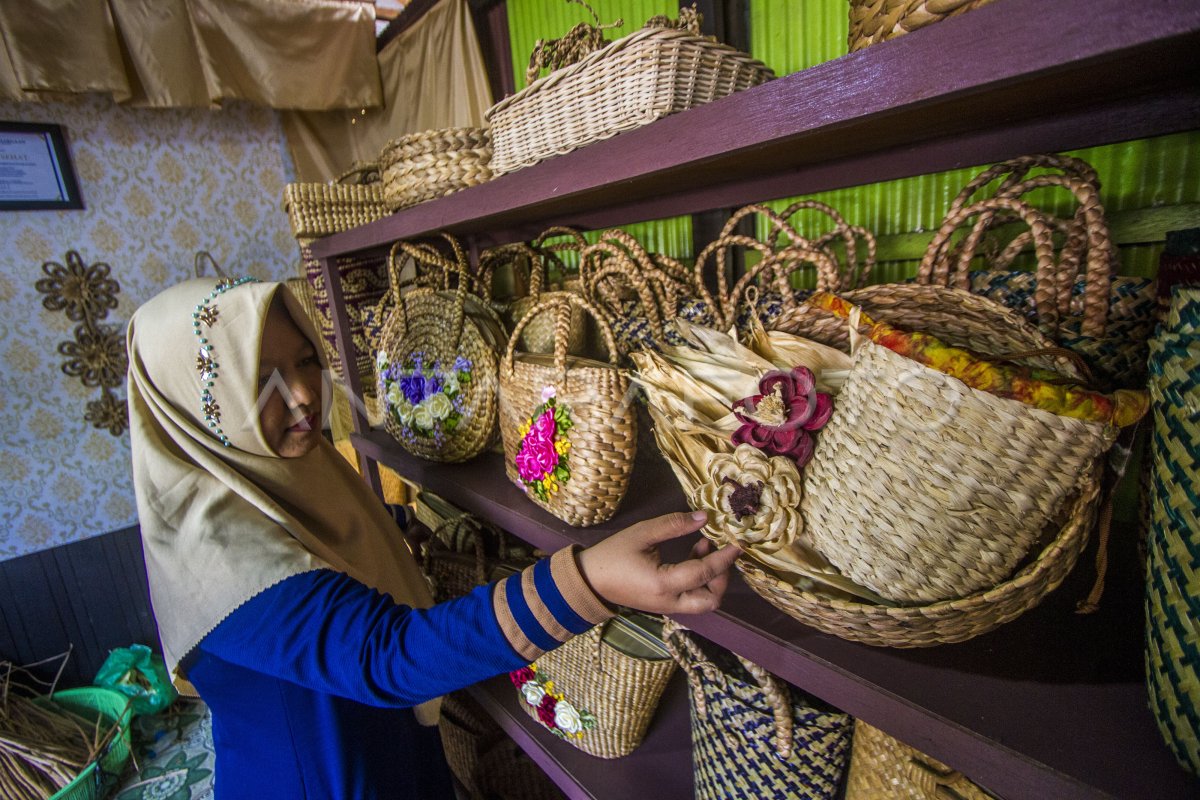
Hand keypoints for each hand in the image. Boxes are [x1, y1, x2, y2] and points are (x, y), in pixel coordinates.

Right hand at [576, 511, 740, 614]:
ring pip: (703, 601)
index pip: (704, 573)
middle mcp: (670, 601)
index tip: (738, 543)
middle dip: (723, 577)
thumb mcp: (642, 534)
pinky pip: (691, 597)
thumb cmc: (613, 555)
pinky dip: (699, 580)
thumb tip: (704, 517)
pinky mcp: (665, 604)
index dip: (725, 557)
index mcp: (664, 583)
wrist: (589, 579)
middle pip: (711, 599)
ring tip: (703, 547)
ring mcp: (668, 606)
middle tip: (722, 551)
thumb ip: (674, 525)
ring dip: (711, 578)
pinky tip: (693, 553)